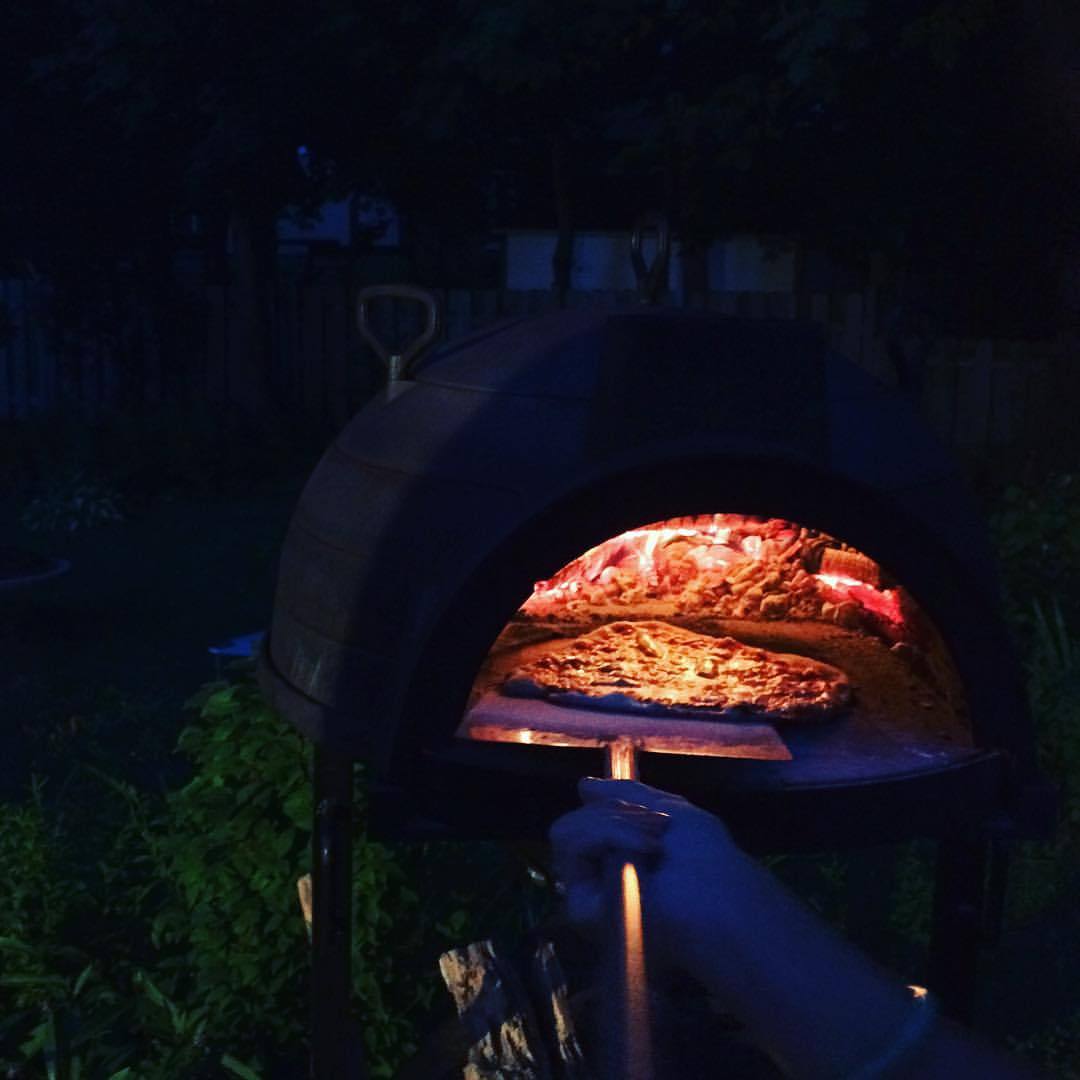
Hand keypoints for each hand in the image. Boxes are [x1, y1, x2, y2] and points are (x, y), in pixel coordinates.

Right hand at [549, 777, 761, 986]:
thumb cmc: (709, 860)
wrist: (720, 900)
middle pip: (576, 818)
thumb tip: (584, 785)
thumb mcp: (672, 812)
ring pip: (567, 829)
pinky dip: (604, 836)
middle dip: (617, 813)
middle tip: (658, 832)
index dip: (617, 805)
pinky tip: (639, 854)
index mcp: (622, 850)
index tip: (655, 814)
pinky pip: (569, 845)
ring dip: (614, 825)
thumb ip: (628, 796)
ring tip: (652, 847)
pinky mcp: (581, 905)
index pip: (591, 813)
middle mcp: (600, 869)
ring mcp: (588, 888)